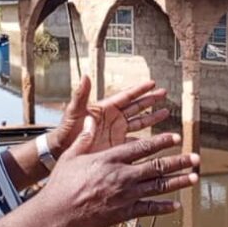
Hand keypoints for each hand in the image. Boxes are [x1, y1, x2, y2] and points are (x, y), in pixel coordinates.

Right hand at [35, 115, 197, 226]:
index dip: (162, 141)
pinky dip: (164, 207)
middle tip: (196, 158)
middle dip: (179, 161)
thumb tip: (92, 121)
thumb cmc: (61, 185)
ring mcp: (125, 196)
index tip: (176, 138)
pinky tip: (176, 205)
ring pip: (158, 187)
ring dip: (178, 182)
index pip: (142, 147)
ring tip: (194, 178)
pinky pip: (148, 209)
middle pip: (157, 166)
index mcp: (110, 159)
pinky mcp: (123, 213)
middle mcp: (122, 176)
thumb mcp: (71, 156)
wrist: (57, 214)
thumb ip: (85, 139)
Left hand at [50, 77, 168, 154]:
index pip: (126, 96)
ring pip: (139, 122)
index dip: (139, 89)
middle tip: (164, 93)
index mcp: (105, 108)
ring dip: (152, 118)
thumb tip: (85, 75)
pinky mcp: (117, 145)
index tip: (153, 82)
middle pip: (137, 106)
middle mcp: (114, 118)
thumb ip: (80, 95)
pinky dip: (147, 140)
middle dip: (150, 100)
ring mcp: (116, 132)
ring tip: (166, 112)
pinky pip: (136, 141)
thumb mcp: (73, 111)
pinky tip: (158, 139)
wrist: (62, 151)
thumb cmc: (65, 130)